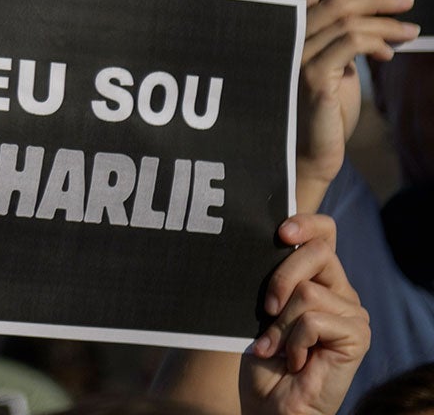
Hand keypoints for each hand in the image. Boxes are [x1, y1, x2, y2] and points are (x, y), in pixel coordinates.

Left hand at [241, 213, 367, 414]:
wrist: (272, 404)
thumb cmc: (263, 356)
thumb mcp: (261, 307)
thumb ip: (272, 277)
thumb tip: (264, 243)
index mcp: (318, 279)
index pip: (325, 233)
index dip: (306, 223)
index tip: (280, 233)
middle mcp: (341, 292)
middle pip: (318, 253)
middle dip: (280, 278)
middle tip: (264, 309)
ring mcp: (353, 314)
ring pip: (308, 292)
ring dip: (280, 324)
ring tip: (274, 347)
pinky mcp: (358, 336)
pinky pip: (314, 320)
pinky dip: (292, 341)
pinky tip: (293, 360)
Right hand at [289, 0, 419, 210]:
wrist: (308, 156)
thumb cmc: (321, 114)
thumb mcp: (334, 71)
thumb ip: (342, 46)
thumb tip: (377, 30)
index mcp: (288, 32)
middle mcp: (285, 38)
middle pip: (333, 0)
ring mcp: (295, 56)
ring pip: (346, 20)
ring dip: (386, 21)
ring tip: (412, 28)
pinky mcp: (311, 77)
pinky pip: (350, 45)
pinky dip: (375, 41)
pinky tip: (390, 52)